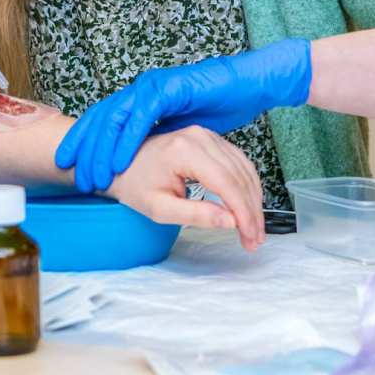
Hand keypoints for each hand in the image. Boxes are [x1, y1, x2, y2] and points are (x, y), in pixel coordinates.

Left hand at [56, 39, 311, 192]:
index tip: (68, 166)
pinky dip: (128, 138)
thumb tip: (142, 154)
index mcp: (139, 100)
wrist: (246, 84)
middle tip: (69, 172)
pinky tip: (118, 157)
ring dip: (102, 148)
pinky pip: (141, 116)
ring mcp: (151, 88)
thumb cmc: (216, 106)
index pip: (103, 122)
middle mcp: (139, 92)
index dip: (85, 143)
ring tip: (93, 173)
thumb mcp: (180, 130)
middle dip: (83, 147)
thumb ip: (160, 139)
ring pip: (115, 118)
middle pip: (101, 120)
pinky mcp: (167, 89)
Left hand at [107, 127, 265, 250]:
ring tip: (253, 229)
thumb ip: (195, 215)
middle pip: (239, 176)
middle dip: (251, 211)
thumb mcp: (159, 209)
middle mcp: (199, 136)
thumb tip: (231, 222)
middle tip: (254, 240)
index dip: (244, 213)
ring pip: (244, 169)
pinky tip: (247, 207)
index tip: (250, 238)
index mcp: (184, 150)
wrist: (120, 164)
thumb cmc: (135, 186)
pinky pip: (238, 162)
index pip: (226, 183)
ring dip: (253, 200)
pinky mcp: (209, 138)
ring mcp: (206, 134)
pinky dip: (246, 186)